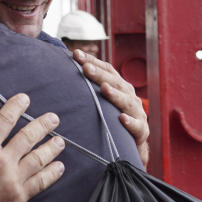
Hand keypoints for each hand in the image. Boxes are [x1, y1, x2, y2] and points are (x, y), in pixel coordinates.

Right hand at [0, 94, 64, 201]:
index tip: (25, 99)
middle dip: (42, 125)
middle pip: (28, 138)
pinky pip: (39, 184)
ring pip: (38, 159)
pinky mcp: (16, 201)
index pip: (5, 120)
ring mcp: (12, 182)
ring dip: (51, 147)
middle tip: (53, 118)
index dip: (16, 107)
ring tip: (60, 140)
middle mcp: (2, 162)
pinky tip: (59, 168)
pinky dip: (51, 174)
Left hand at [73, 49, 148, 165]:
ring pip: (127, 102)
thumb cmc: (111, 123)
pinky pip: (137, 127)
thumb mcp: (100, 104)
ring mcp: (137, 114)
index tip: (76, 54)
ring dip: (115, 94)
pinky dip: (130, 122)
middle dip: (100, 74)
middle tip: (85, 67)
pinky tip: (122, 119)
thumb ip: (87, 90)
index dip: (92, 61)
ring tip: (104, 88)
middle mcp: (129, 97)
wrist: (131, 148)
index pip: (107, 70)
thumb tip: (61, 74)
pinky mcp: (141, 132)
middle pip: (115, 82)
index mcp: (119, 88)